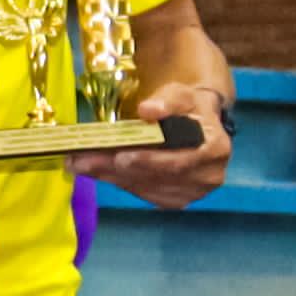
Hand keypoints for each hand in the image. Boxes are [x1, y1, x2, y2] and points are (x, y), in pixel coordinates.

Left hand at [85, 82, 233, 206]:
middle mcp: (207, 177)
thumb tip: (147, 109)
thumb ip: (167, 100)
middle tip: (82, 160)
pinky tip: (96, 171)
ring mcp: (191, 193)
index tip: (120, 156)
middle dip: (115, 168)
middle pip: (155, 176)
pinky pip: (142, 193)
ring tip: (80, 164)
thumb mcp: (182, 94)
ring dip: (110, 176)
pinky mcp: (174, 200)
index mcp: (215, 149)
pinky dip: (117, 182)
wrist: (198, 125)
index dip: (149, 160)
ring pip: (144, 187)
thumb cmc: (189, 107)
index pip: (178, 160)